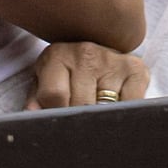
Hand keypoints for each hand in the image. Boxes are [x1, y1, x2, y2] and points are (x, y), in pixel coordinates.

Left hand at [24, 41, 149, 108]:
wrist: (98, 47)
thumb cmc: (66, 72)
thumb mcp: (45, 81)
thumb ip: (36, 100)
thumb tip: (31, 116)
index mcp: (56, 56)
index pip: (55, 96)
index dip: (56, 114)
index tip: (60, 118)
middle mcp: (85, 54)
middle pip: (81, 106)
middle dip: (78, 119)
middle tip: (79, 120)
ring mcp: (112, 61)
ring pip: (105, 109)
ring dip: (101, 118)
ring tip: (96, 112)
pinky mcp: (136, 70)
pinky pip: (131, 105)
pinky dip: (123, 114)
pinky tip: (115, 109)